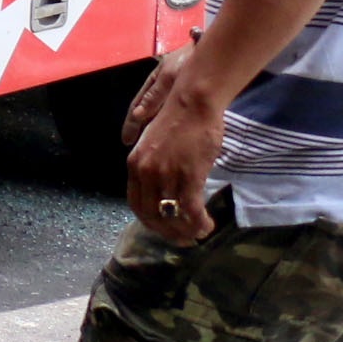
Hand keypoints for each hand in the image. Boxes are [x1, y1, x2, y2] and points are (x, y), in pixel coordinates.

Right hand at [121, 49, 187, 145]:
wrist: (209, 49)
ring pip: (160, 114)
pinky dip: (171, 123)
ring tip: (154, 145)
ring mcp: (173, 92)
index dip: (131, 126)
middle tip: (139, 149)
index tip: (126, 141)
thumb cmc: (186, 60)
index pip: (136, 108)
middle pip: (146, 114)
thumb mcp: (169, 77)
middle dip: (142, 131)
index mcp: (151, 86)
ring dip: (156, 128)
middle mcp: (159, 90)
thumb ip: (154, 96)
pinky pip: (174, 112)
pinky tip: (174, 134)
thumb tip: (138, 115)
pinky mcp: (186, 94)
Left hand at [127, 77, 226, 243]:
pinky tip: (207, 226)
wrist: (193, 101)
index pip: (135, 203)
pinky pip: (191, 211)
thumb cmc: (180, 119)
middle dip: (166, 232)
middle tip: (182, 240)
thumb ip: (153, 164)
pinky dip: (199, 224)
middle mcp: (145, 172)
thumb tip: (160, 184)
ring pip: (171, 216)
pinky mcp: (188, 176)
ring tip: (197, 235)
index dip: (149, 220)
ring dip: (185, 231)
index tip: (163, 228)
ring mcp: (165, 175)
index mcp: (135, 164)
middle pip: (150, 215)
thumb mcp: (155, 143)